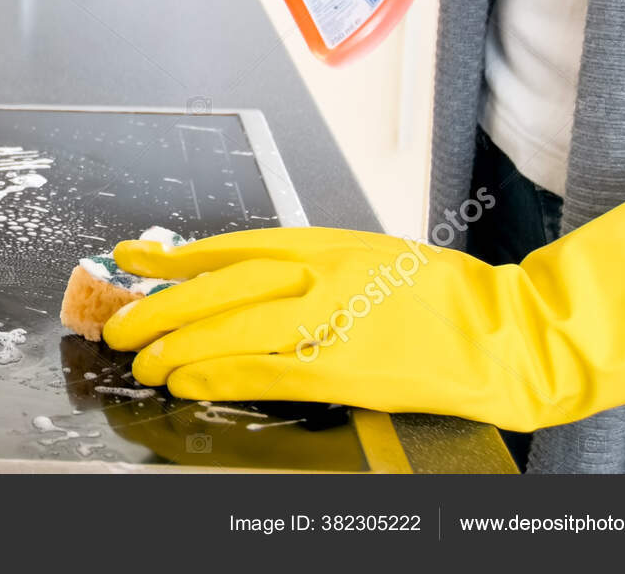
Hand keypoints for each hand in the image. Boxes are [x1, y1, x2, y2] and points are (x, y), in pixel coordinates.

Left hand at [101, 180, 624, 431]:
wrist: (502, 331)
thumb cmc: (437, 295)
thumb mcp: (362, 257)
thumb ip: (301, 265)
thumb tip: (235, 277)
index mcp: (322, 243)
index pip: (227, 247)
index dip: (172, 258)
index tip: (132, 261)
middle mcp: (318, 274)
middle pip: (216, 289)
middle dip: (160, 309)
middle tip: (122, 325)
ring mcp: (329, 320)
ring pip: (229, 330)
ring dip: (178, 348)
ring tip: (145, 361)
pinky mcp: (342, 367)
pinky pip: (264, 371)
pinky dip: (219, 374)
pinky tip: (189, 381)